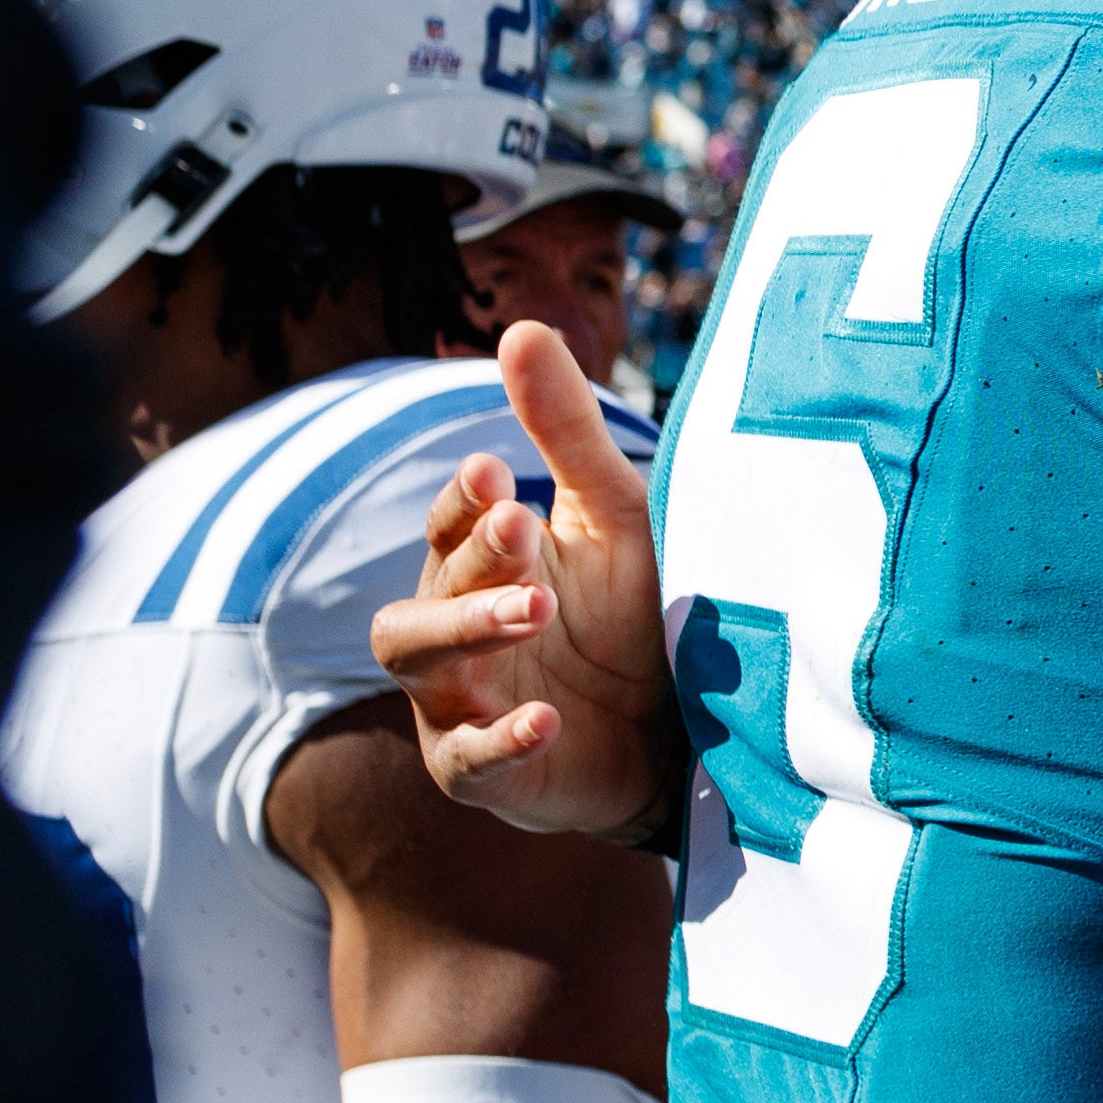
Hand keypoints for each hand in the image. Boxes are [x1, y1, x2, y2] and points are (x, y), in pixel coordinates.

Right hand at [370, 323, 675, 838]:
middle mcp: (457, 631)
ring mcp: (462, 705)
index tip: (496, 473)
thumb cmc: (641, 610)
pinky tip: (547, 719)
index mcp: (485, 565)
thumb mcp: (617, 515)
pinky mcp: (489, 776)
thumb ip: (567, 432)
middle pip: (420, 596)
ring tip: (535, 609)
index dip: (462, 502)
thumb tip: (519, 325)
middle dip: (467, 565)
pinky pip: (467, 763)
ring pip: (417, 665)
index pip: (448, 526)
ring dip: (468, 632)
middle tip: (522, 530)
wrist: (685, 726)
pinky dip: (500, 741)